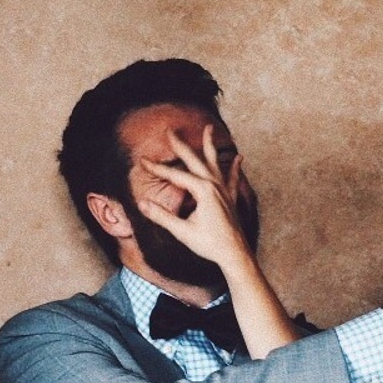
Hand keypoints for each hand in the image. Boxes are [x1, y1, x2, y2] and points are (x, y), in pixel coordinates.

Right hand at [137, 125, 250, 269]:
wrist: (234, 255)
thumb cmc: (209, 244)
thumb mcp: (182, 231)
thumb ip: (161, 216)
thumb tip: (142, 204)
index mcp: (202, 190)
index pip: (175, 175)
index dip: (157, 168)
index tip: (142, 161)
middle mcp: (214, 185)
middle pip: (194, 160)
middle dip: (180, 145)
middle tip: (170, 130)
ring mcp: (224, 190)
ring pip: (215, 162)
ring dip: (209, 144)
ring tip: (209, 127)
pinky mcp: (230, 198)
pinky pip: (233, 178)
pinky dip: (235, 167)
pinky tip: (240, 158)